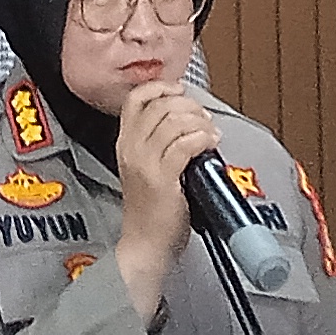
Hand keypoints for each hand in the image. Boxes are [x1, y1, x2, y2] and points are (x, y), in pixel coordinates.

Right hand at [109, 79, 222, 308]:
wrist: (144, 247)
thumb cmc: (150, 213)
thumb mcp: (144, 170)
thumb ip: (157, 145)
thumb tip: (187, 123)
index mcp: (125, 144)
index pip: (136, 99)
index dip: (160, 87)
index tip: (180, 90)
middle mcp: (131, 149)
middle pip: (160, 105)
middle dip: (188, 105)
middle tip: (203, 118)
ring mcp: (144, 163)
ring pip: (174, 121)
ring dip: (199, 122)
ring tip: (210, 133)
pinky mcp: (162, 179)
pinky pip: (185, 144)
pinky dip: (202, 138)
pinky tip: (210, 144)